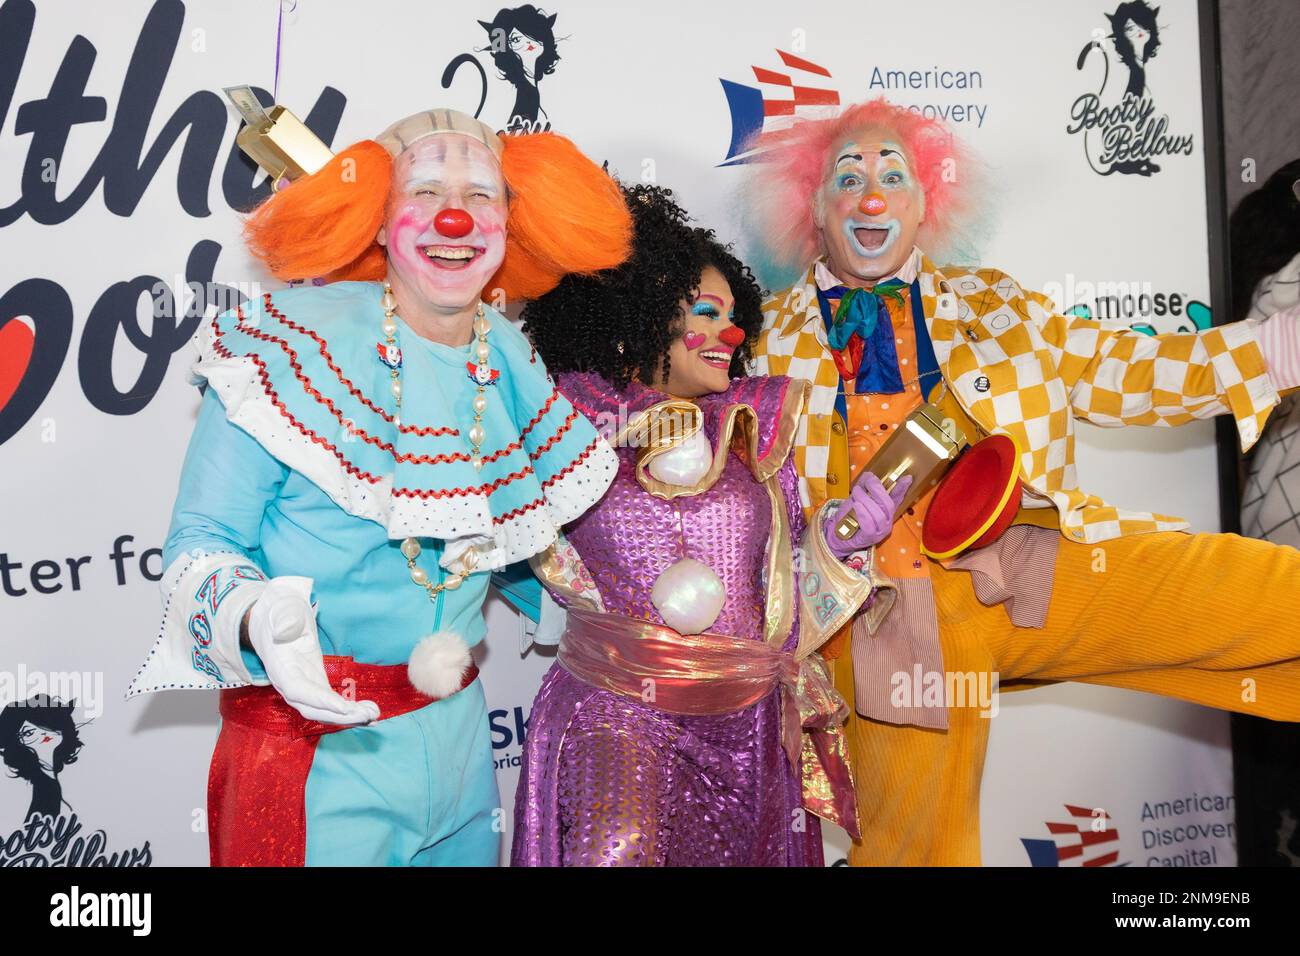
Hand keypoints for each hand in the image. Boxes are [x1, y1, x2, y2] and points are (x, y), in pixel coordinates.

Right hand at [245, 577, 379, 725]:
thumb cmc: (280, 613)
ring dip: (348, 717)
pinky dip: (349, 712)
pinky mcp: (316, 686)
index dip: (320, 701)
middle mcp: (289, 683)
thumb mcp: (282, 609)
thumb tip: (284, 629)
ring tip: (373, 714)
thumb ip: (285, 618)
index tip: (344, 708)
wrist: (274, 620)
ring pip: (323, 711)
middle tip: (368, 715)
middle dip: (340, 716)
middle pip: (313, 708)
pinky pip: (331, 705)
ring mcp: (304, 687)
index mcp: (280, 666)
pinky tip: (369, 713)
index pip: (298, 690)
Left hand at [825, 474, 912, 558]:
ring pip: (879, 514)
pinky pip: (870, 525)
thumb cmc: (848, 516)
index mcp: (885, 510)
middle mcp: (886, 521)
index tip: (907, 478)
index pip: (897, 499)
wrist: (836, 534)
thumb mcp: (856, 498)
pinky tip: (856, 506)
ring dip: (866, 500)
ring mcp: (880, 531)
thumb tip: (869, 475)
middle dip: (877, 490)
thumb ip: (863, 486)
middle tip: (864, 484)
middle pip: (888, 504)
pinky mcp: (870, 537)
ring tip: (856, 493)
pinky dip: (863, 513)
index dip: (902, 489)